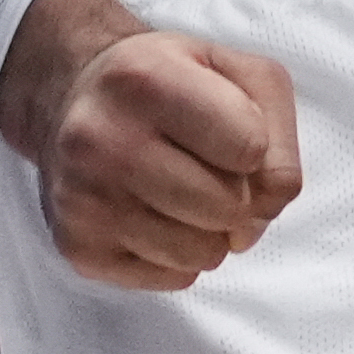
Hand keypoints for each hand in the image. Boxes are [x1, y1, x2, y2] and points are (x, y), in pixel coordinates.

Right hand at [0, 0, 301, 291]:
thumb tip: (265, 210)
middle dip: (238, 194)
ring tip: (180, 190)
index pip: (250, 147)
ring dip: (211, 230)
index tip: (225, 128)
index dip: (255, 145)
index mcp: (145, 78)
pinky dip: (179, 256)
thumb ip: (279, 135)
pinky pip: (173, 279)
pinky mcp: (78, 247)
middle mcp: (102, 138)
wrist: (74, 98)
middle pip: (231, 207)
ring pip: (204, 253)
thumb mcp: (238, 74)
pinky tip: (152, 213)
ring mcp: (84, 199)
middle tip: (206, 166)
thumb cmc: (170, 83)